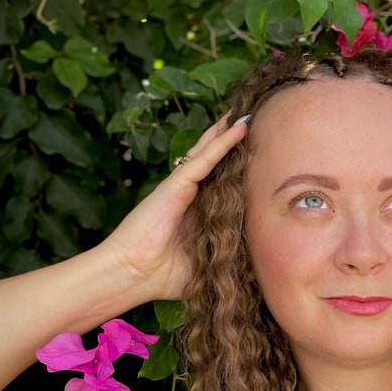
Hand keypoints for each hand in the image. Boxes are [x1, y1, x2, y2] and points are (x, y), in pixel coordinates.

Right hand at [99, 115, 247, 300]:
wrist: (134, 274)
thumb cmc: (163, 276)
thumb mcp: (206, 266)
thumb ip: (227, 260)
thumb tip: (257, 268)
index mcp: (195, 213)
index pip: (219, 185)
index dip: (235, 169)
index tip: (255, 158)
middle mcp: (189, 196)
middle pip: (214, 162)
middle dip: (229, 143)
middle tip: (251, 122)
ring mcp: (182, 187)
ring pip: (210, 153)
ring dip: (227, 133)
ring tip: (245, 114)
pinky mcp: (177, 184)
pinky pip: (205, 158)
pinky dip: (223, 142)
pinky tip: (239, 127)